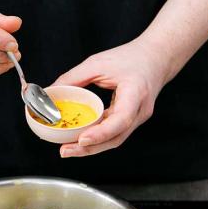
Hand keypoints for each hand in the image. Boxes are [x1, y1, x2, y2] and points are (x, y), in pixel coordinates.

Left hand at [53, 39, 170, 156]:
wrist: (156, 58)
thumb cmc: (132, 58)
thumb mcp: (98, 63)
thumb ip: (73, 77)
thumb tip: (51, 91)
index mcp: (136, 93)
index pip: (121, 119)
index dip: (101, 133)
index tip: (82, 139)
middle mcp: (140, 110)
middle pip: (116, 138)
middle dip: (90, 148)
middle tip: (66, 150)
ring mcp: (137, 117)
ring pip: (115, 139)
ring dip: (92, 147)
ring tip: (69, 149)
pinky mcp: (131, 119)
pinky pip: (114, 133)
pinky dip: (97, 138)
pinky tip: (80, 139)